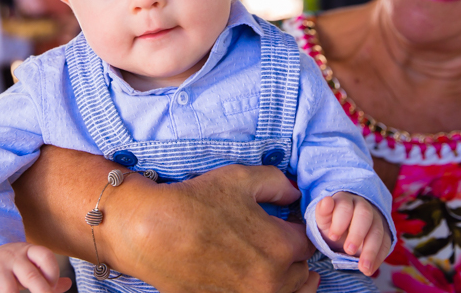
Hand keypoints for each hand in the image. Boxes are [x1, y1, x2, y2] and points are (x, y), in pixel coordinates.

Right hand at [0, 242, 71, 292]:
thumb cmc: (9, 266)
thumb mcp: (28, 265)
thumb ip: (46, 276)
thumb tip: (67, 284)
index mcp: (27, 251)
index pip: (46, 257)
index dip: (53, 273)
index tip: (52, 286)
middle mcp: (12, 256)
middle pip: (31, 276)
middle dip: (42, 292)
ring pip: (10, 291)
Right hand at [103, 164, 318, 292]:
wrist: (151, 232)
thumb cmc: (195, 202)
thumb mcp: (241, 178)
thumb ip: (278, 183)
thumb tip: (294, 193)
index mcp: (281, 248)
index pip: (310, 241)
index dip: (300, 227)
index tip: (288, 221)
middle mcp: (271, 281)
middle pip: (303, 273)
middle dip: (295, 254)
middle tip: (278, 238)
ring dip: (284, 277)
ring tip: (270, 260)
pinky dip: (260, 288)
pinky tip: (248, 272)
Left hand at [315, 192, 391, 275]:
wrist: (343, 231)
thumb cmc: (331, 224)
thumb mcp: (323, 220)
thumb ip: (322, 212)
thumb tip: (326, 201)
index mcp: (345, 200)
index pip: (345, 206)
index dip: (340, 221)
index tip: (333, 236)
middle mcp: (363, 206)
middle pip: (365, 215)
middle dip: (357, 234)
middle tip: (348, 250)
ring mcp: (375, 219)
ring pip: (377, 231)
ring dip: (371, 250)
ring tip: (363, 268)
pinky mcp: (384, 232)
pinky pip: (386, 243)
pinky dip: (378, 258)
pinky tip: (370, 269)